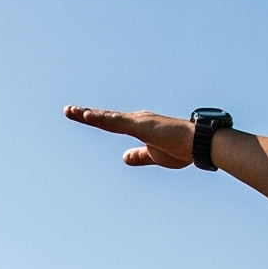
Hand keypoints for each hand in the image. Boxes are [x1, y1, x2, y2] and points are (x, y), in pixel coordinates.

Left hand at [63, 104, 196, 168]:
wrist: (200, 144)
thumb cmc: (181, 149)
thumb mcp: (153, 156)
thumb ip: (139, 156)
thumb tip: (124, 158)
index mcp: (139, 127)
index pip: (112, 123)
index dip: (96, 120)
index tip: (80, 115)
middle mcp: (137, 120)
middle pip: (106, 118)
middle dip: (86, 114)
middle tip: (67, 110)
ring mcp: (138, 121)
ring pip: (108, 118)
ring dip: (89, 115)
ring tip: (72, 111)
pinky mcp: (141, 125)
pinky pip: (116, 122)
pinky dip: (101, 119)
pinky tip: (87, 115)